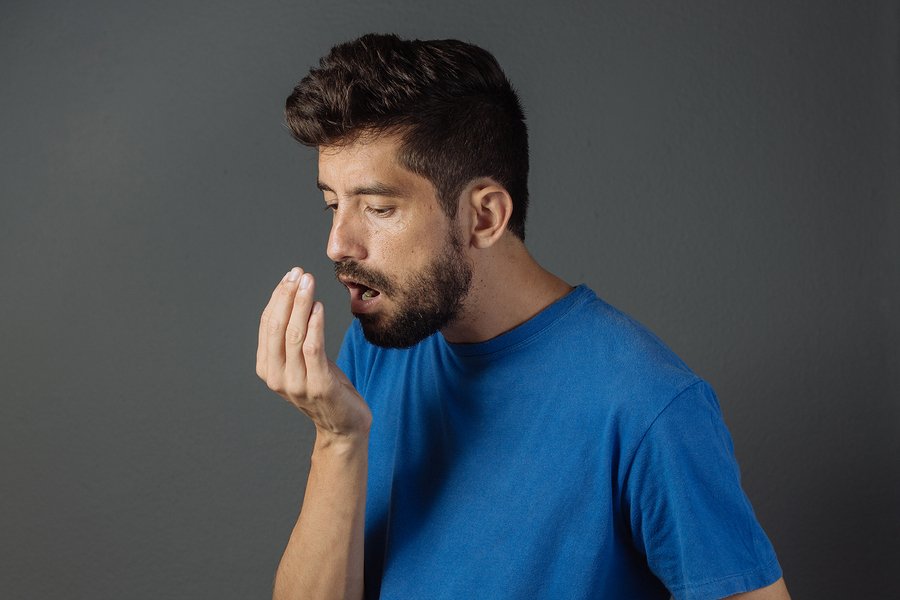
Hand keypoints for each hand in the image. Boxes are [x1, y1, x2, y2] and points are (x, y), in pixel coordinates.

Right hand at [256, 267, 370, 438]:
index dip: (277, 298)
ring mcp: (296, 384)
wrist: (344, 426)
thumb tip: (293, 298)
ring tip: (309, 283)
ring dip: (300, 304)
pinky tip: (318, 307)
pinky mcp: (319, 386)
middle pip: (277, 327)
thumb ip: (293, 339)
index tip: (290, 276)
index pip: (267, 325)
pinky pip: (312, 349)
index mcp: (267, 369)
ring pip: (293, 335)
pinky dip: (314, 325)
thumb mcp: (304, 362)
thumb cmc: (326, 388)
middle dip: (286, 296)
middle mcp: (277, 377)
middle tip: (298, 273)